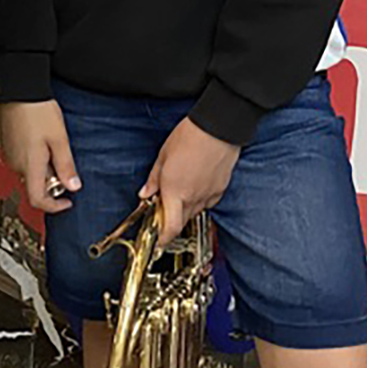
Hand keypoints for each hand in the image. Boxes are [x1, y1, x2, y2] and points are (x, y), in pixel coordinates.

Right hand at [0, 101, 79, 213]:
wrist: (20, 92)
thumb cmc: (37, 111)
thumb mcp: (60, 140)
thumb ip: (66, 166)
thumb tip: (73, 186)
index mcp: (29, 166)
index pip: (38, 200)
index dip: (54, 207)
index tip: (67, 202)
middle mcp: (16, 165)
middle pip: (35, 187)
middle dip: (52, 184)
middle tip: (64, 166)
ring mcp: (10, 156)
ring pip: (29, 174)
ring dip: (44, 171)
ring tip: (53, 148)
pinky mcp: (8, 147)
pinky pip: (23, 162)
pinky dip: (35, 161)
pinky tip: (42, 144)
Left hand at [141, 117, 239, 250]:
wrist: (218, 127)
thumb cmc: (190, 136)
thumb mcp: (163, 155)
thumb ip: (154, 179)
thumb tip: (146, 193)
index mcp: (174, 191)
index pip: (170, 228)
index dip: (163, 239)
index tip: (158, 240)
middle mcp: (192, 197)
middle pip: (181, 222)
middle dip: (171, 221)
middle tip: (165, 208)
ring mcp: (208, 194)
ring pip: (194, 213)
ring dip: (185, 210)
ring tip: (180, 192)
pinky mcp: (220, 189)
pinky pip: (208, 203)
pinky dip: (200, 201)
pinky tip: (196, 187)